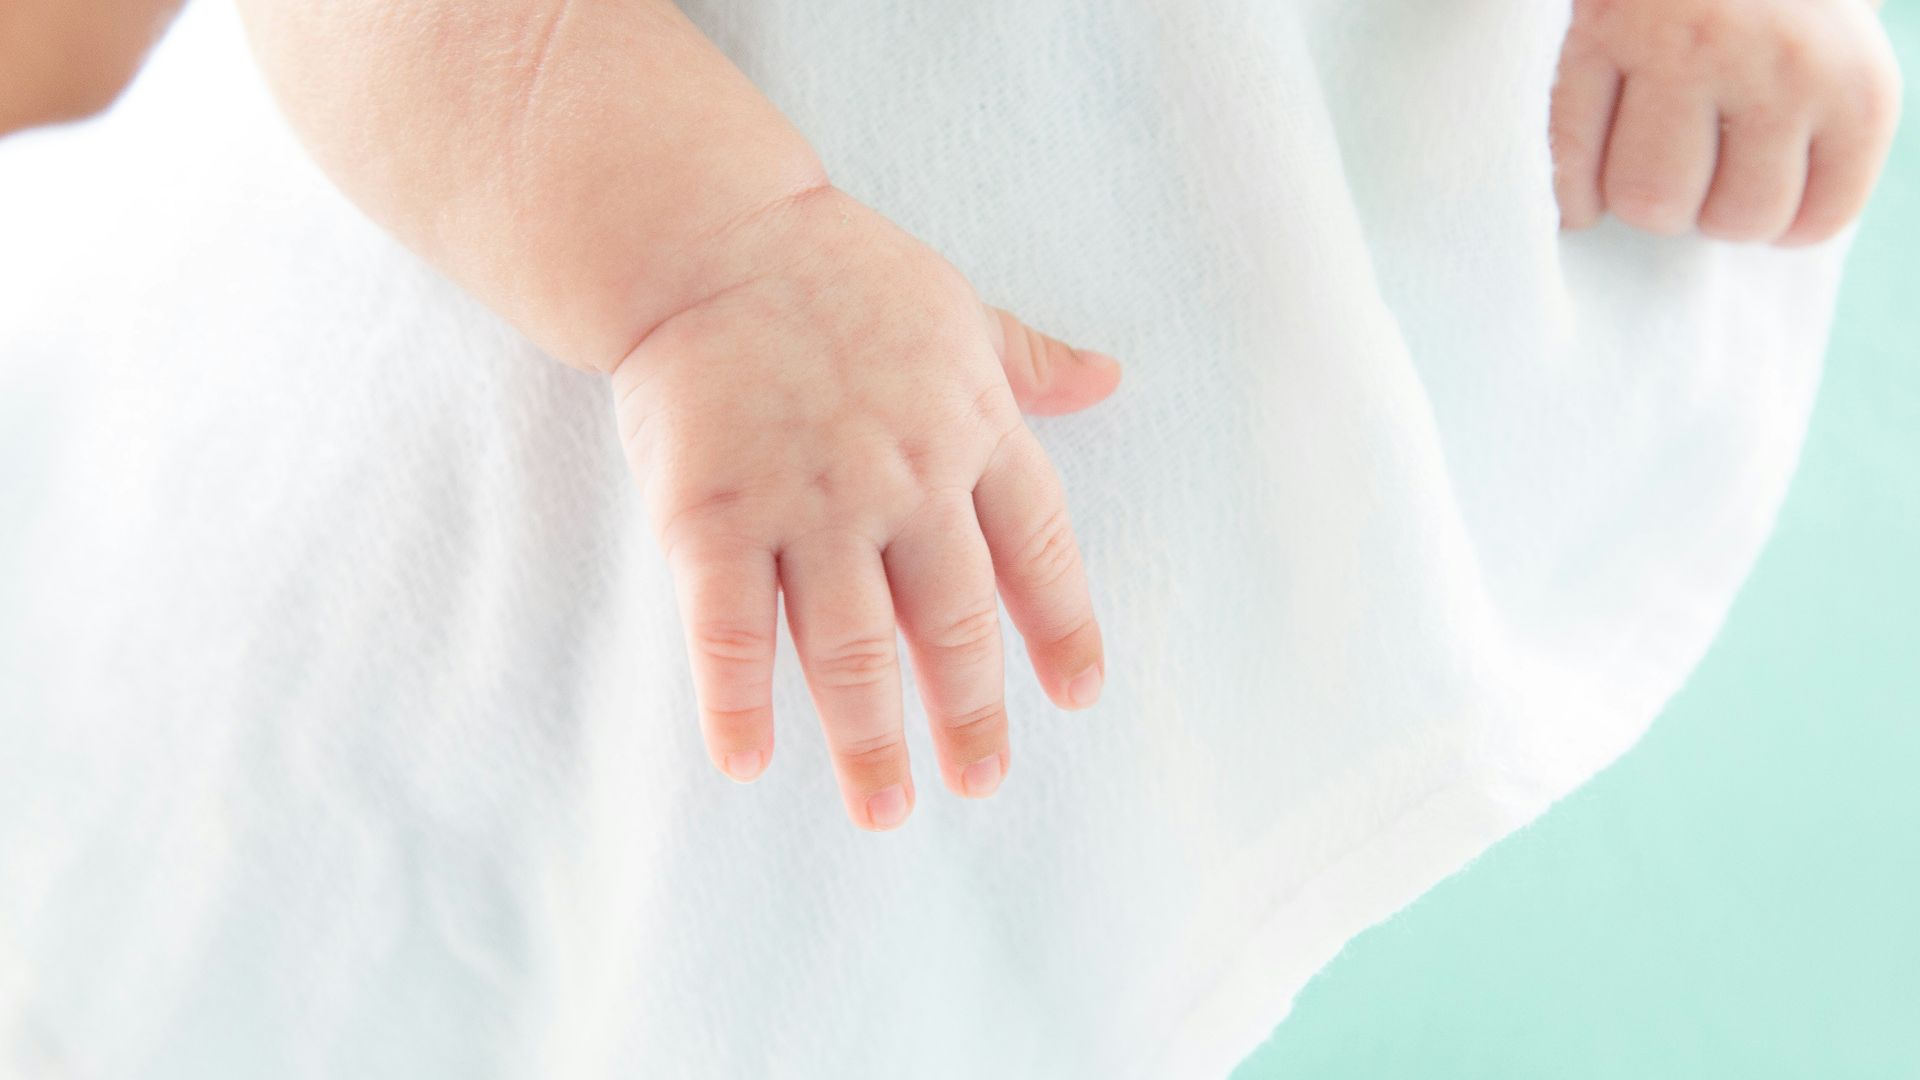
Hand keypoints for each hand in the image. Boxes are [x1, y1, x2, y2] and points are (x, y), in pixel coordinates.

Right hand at [613, 184, 1117, 830]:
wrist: (706, 236)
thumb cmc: (836, 271)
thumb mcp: (957, 309)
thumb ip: (1028, 362)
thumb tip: (1110, 380)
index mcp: (971, 432)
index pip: (1038, 552)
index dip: (1061, 628)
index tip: (1076, 696)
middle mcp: (903, 481)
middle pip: (953, 624)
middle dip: (971, 712)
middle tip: (979, 780)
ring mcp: (807, 504)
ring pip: (852, 649)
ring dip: (869, 739)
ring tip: (886, 809)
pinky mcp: (711, 516)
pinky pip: (729, 632)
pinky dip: (739, 702)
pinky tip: (750, 761)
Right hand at [1551, 0, 1899, 244]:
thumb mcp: (1828, 45)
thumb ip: (1808, 128)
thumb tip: (1755, 219)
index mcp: (1854, 81)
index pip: (1813, 221)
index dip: (1773, 216)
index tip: (1749, 176)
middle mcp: (1780, 65)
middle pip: (1729, 219)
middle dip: (1700, 205)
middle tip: (1689, 160)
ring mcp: (1683, 48)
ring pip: (1646, 199)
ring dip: (1632, 193)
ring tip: (1637, 153)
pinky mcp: (1599, 33)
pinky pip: (1569, 157)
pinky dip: (1567, 184)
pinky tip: (1579, 175)